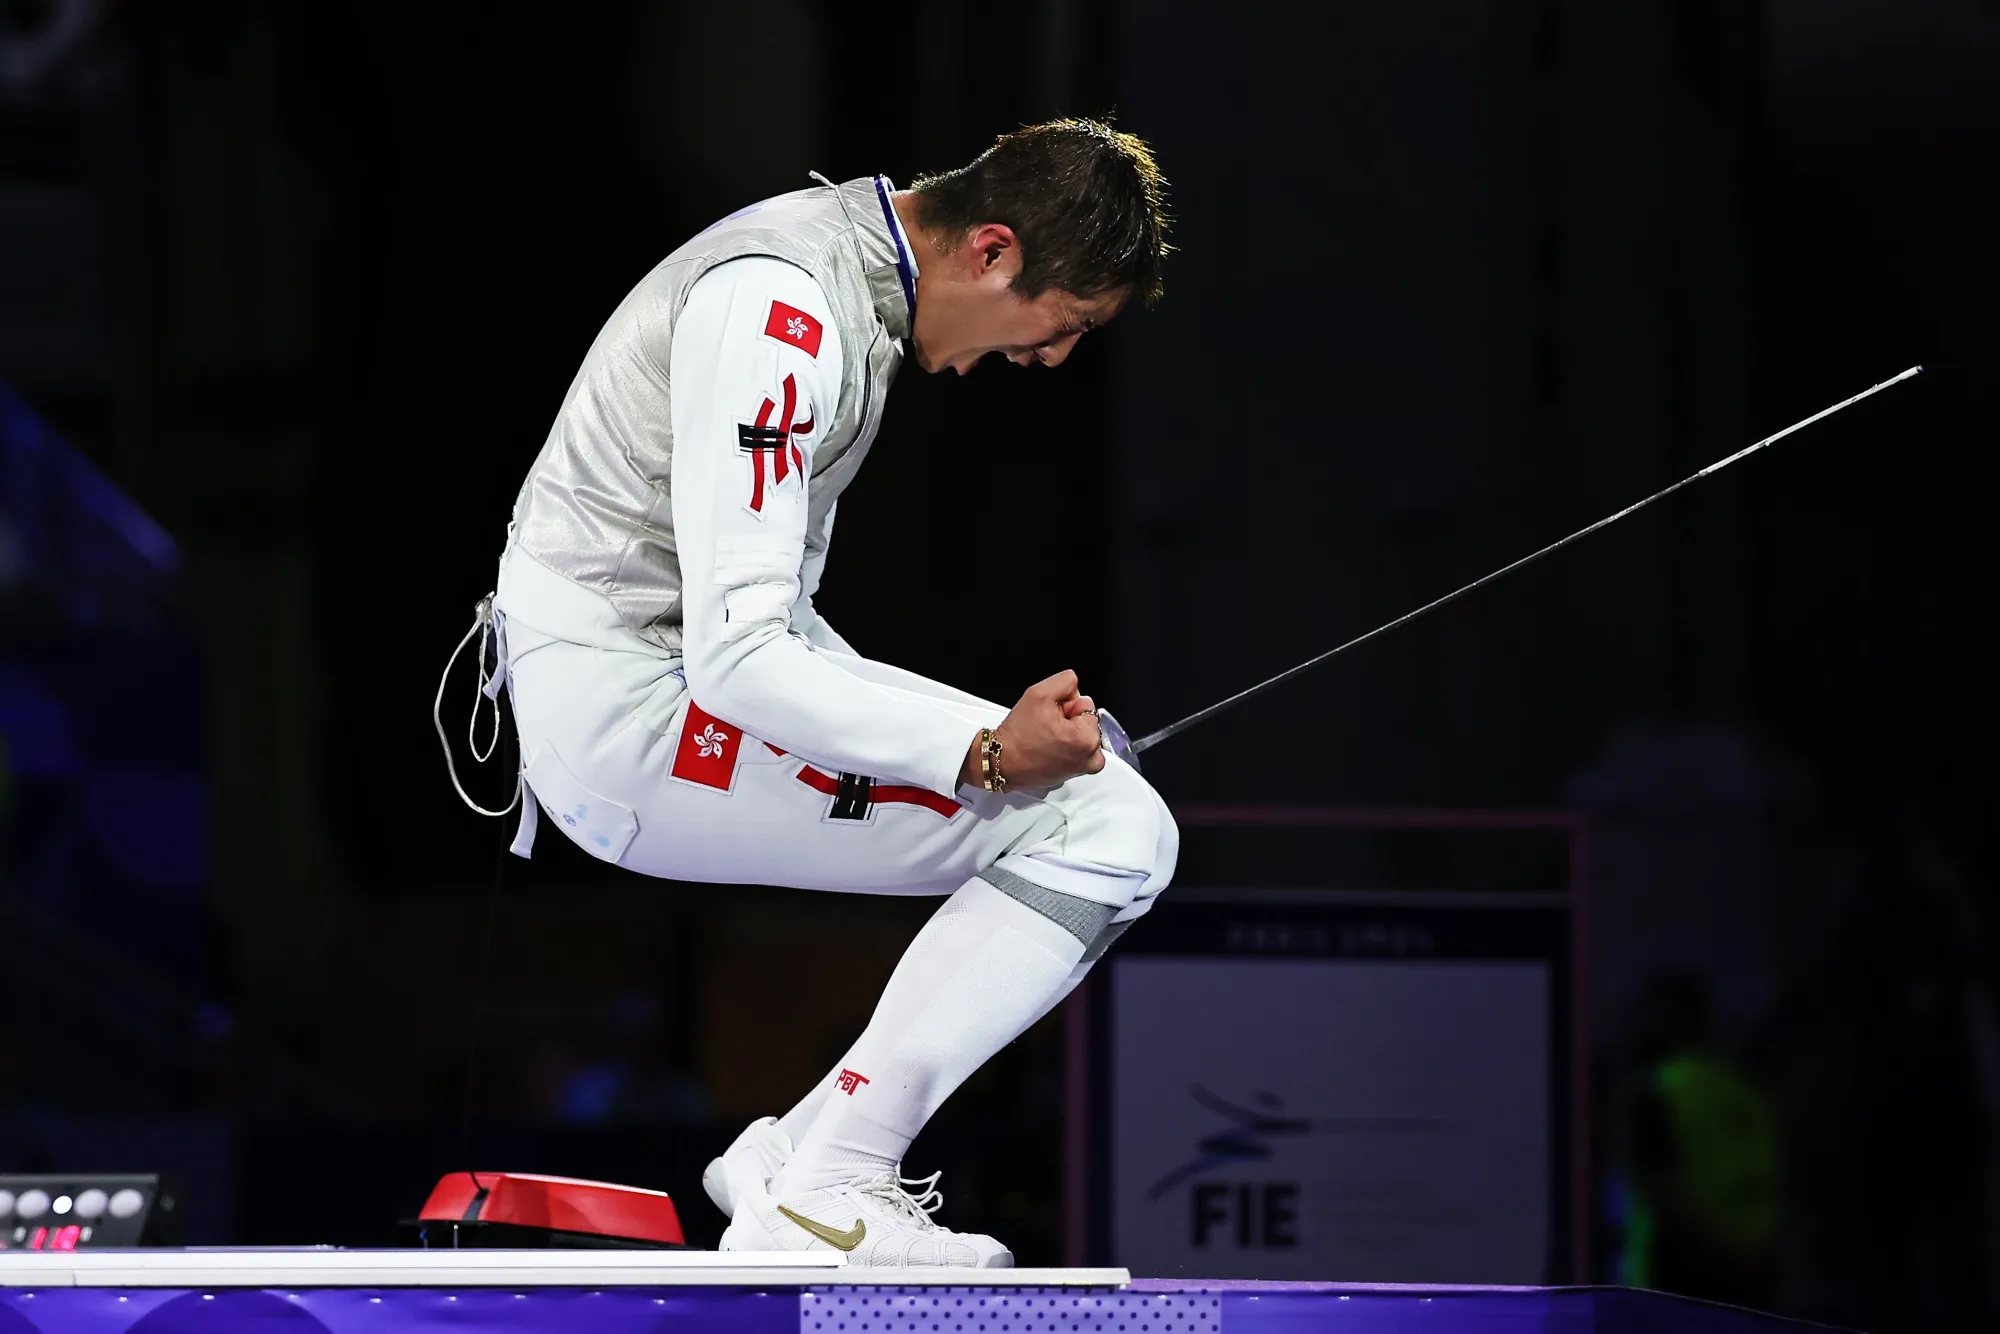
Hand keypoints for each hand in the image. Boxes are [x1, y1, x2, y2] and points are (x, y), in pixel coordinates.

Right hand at [961, 670, 1106, 791]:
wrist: (1001, 762)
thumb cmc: (1018, 736)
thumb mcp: (1039, 693)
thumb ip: (1065, 681)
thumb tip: (1074, 686)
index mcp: (1088, 740)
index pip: (1085, 704)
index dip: (1064, 705)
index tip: (1048, 716)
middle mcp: (1091, 759)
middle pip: (1085, 721)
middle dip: (1067, 719)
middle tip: (1044, 727)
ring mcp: (1082, 769)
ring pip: (1079, 735)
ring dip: (1065, 732)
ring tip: (1044, 738)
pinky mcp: (1072, 775)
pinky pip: (1073, 750)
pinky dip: (1062, 746)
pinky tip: (1044, 748)